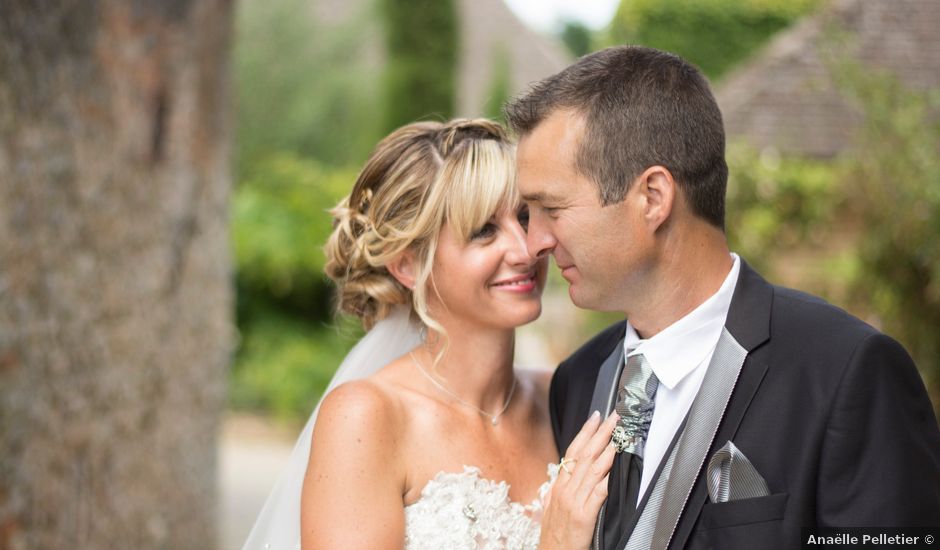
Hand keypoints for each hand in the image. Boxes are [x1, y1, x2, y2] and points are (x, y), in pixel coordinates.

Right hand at [539, 410, 618, 549]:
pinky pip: (598, 493)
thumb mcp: (553, 508)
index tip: (596, 417)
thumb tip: (570, 474)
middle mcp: (565, 490)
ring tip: (619, 435)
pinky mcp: (583, 516)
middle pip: (584, 455)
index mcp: (558, 487)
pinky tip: (615, 468)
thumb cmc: (555, 536)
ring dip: (608, 449)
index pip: (572, 452)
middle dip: (600, 433)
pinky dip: (606, 479)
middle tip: (614, 417)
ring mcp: (574, 502)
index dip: (585, 433)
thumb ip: (563, 490)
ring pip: (592, 470)